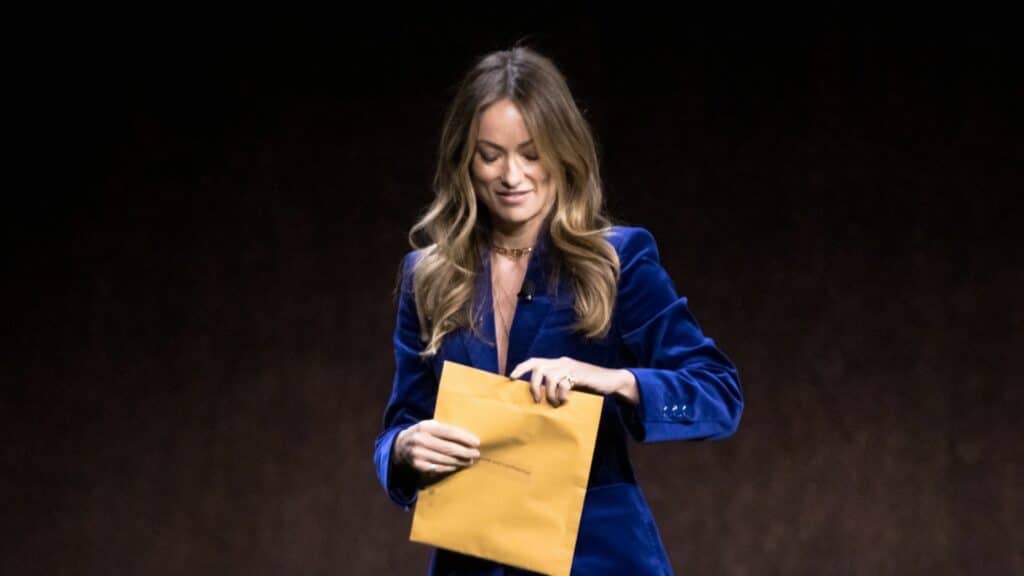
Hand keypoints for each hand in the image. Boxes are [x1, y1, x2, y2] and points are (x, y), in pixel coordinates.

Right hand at [393, 419, 480, 482]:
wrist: (400, 445)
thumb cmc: (423, 434)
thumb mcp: (430, 426)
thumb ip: (445, 429)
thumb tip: (468, 437)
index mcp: (426, 426)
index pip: (449, 432)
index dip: (464, 438)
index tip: (476, 442)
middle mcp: (420, 440)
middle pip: (448, 448)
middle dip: (464, 452)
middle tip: (476, 454)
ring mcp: (418, 454)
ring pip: (444, 459)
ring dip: (459, 461)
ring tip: (469, 461)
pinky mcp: (418, 465)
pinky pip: (437, 467)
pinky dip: (449, 467)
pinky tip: (457, 466)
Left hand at [509, 356, 638, 406]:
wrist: (611, 380)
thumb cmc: (589, 385)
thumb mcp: (570, 383)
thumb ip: (556, 386)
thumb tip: (539, 398)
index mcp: (558, 363)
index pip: (535, 361)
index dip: (521, 367)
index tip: (511, 377)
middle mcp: (562, 362)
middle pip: (539, 368)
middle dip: (534, 385)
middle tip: (537, 399)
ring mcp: (571, 367)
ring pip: (550, 376)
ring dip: (549, 393)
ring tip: (555, 403)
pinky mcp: (580, 374)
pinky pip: (564, 383)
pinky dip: (562, 395)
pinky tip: (566, 401)